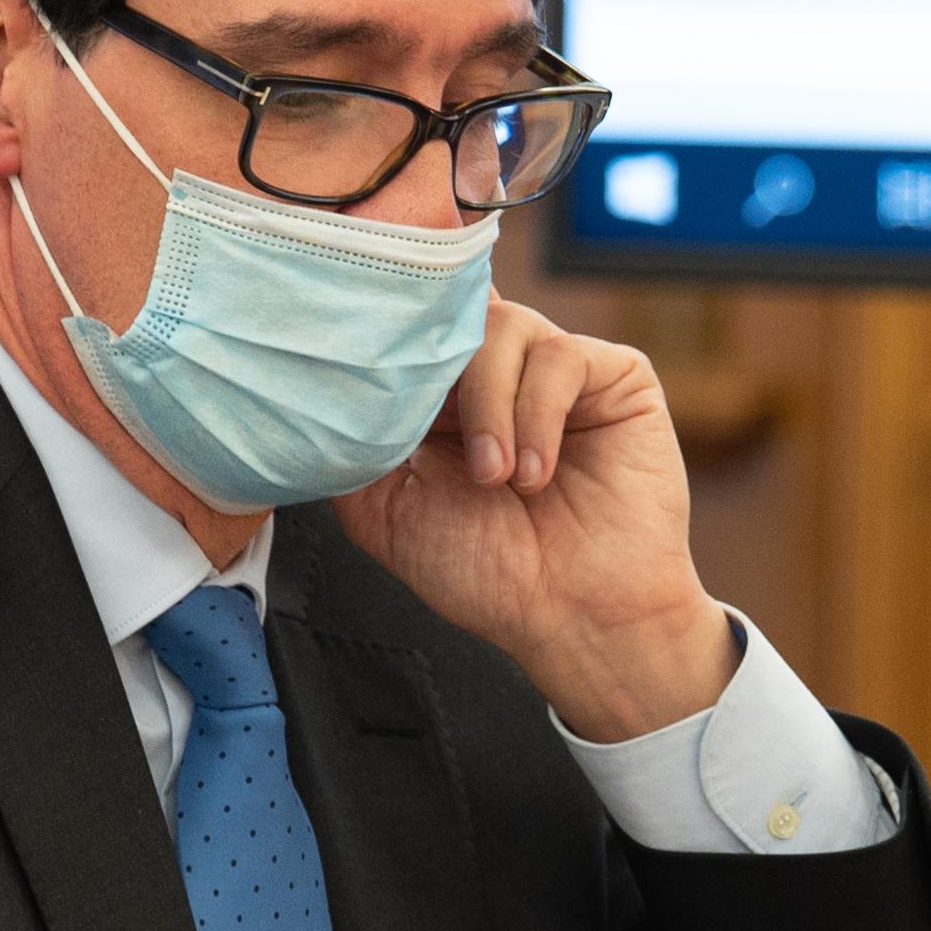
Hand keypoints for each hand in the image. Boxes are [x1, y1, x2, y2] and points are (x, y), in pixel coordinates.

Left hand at [332, 308, 735, 738]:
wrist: (575, 619)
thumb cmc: (487, 573)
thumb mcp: (385, 509)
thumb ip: (351, 444)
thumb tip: (316, 383)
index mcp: (442, 396)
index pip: (412, 326)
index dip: (387, 332)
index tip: (361, 358)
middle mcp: (497, 371)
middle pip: (454, 311)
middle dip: (434, 368)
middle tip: (430, 431)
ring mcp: (555, 369)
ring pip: (505, 327)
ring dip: (488, 405)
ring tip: (493, 477)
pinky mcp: (614, 376)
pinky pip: (562, 356)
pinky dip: (537, 414)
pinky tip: (534, 472)